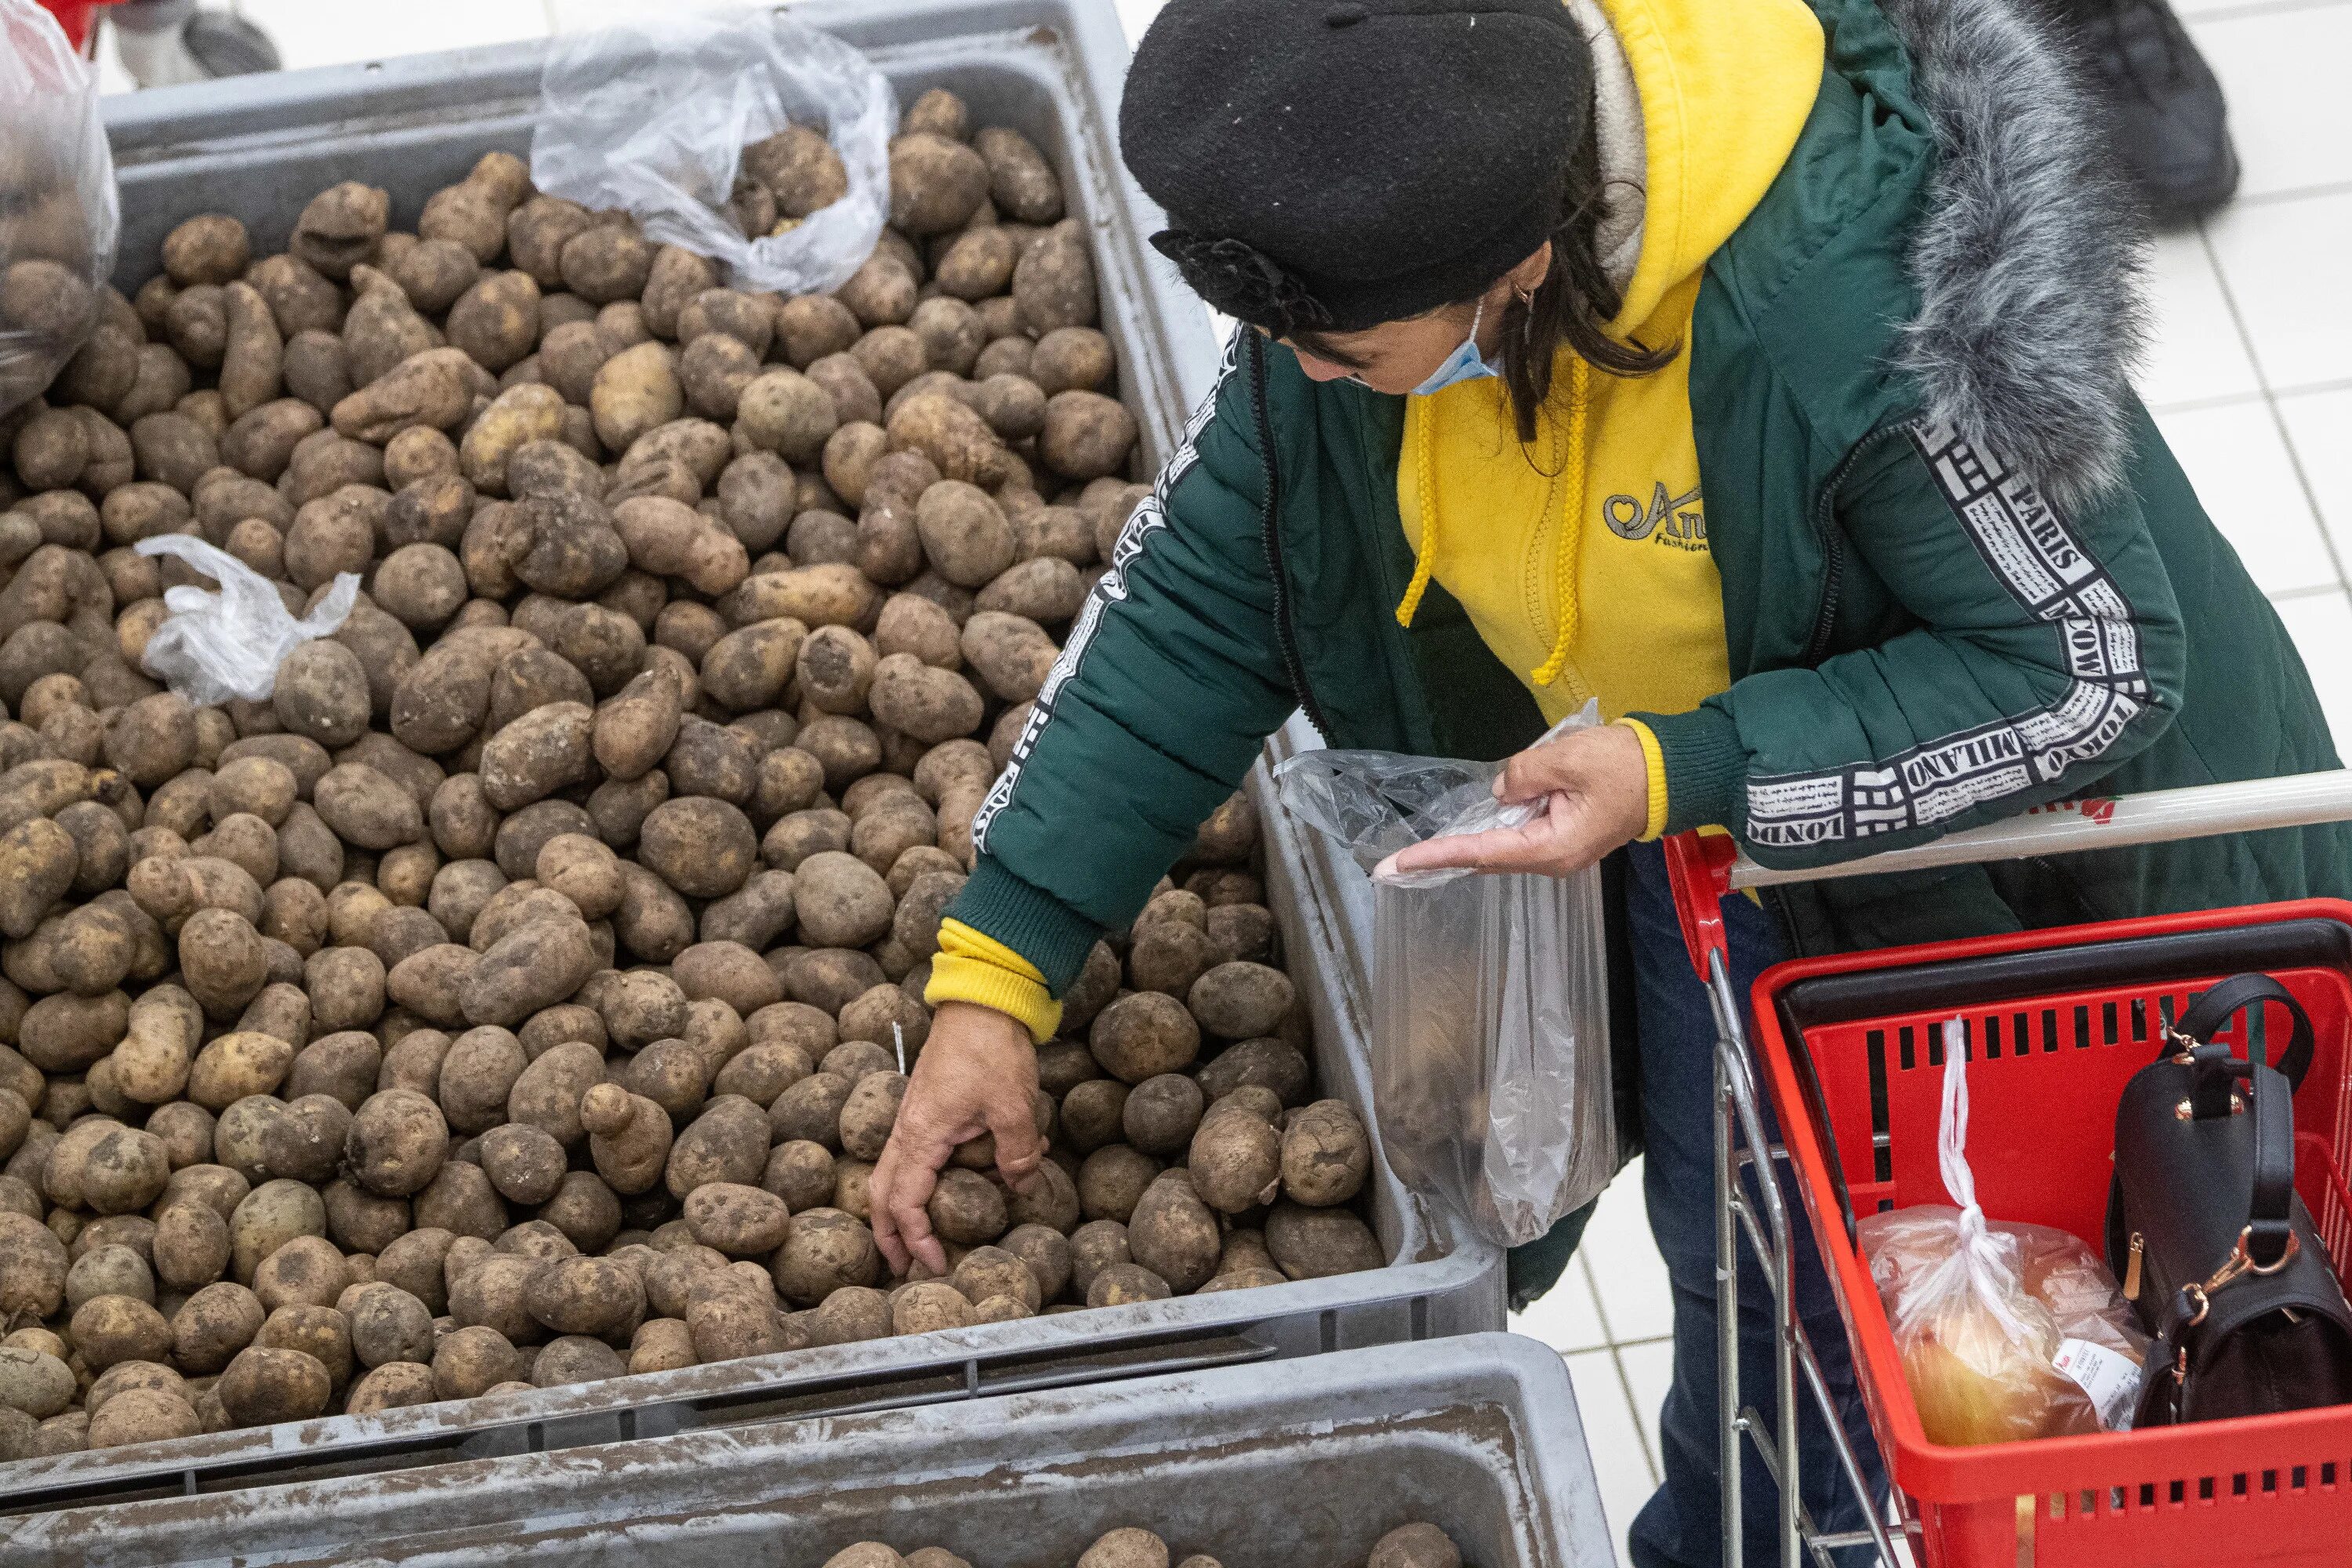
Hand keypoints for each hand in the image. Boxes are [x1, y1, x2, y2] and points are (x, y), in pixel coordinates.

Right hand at [870, 1001, 1043, 1275]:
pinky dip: (919, 1181)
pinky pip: (912, 1155)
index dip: (917, 1241)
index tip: (936, 1265)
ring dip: (900, 1211)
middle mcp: (907, 1130)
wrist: (983, 999)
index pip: (905, 1204)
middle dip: (888, 1236)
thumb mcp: (1013, 1107)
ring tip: (916, 1239)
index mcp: (921, 1136)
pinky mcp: (927, 1107)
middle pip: (881, 1195)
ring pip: (892, 1175)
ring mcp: (913, 1117)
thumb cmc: (991, 1048)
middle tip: (903, 1269)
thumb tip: (1024, 1188)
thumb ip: (1017, 1155)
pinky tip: (947, 1187)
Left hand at [1377, 721, 1650, 879]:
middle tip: (1394, 863)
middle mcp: (1552, 858)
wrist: (1673, 771)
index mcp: (1551, 847)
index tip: (1396, 866)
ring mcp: (1560, 849)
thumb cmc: (1626, 766)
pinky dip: (1495, 826)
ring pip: (1502, 844)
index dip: (1435, 856)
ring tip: (1422, 848)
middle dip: (1442, 855)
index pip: (1480, 852)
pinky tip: (1472, 822)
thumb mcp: (1567, 759)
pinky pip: (1520, 832)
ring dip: (1469, 839)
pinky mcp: (1565, 834)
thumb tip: (1501, 789)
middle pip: (1486, 856)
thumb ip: (1523, 774)